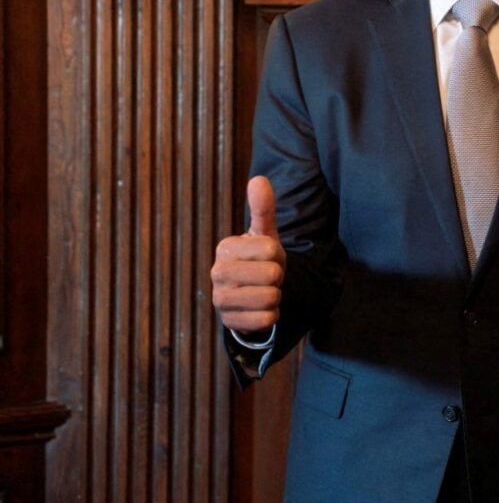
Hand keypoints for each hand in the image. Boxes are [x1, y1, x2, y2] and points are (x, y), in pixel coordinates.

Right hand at [210, 175, 286, 333]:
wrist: (251, 295)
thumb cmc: (259, 260)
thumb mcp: (264, 234)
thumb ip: (263, 209)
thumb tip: (259, 179)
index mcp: (226, 247)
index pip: (272, 249)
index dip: (278, 254)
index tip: (267, 257)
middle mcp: (217, 272)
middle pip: (272, 275)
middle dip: (278, 277)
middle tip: (267, 277)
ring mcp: (220, 300)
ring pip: (270, 298)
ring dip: (276, 297)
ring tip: (263, 291)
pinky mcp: (229, 323)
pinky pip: (266, 320)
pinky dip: (272, 316)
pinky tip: (260, 309)